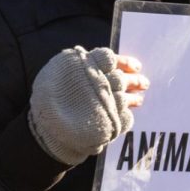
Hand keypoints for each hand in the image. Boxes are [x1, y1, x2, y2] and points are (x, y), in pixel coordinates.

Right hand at [28, 46, 148, 165]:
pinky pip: (124, 117)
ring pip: (125, 98)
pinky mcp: (108, 123)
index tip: (136, 66)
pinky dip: (127, 115)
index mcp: (84, 68)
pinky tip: (129, 113)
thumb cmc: (48, 99)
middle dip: (134, 80)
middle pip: (122, 79)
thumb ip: (80, 67)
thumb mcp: (60, 73)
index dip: (125, 62)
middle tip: (144, 83)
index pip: (110, 59)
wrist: (44, 130)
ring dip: (134, 97)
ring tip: (140, 98)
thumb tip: (103, 63)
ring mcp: (104, 104)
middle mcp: (96, 84)